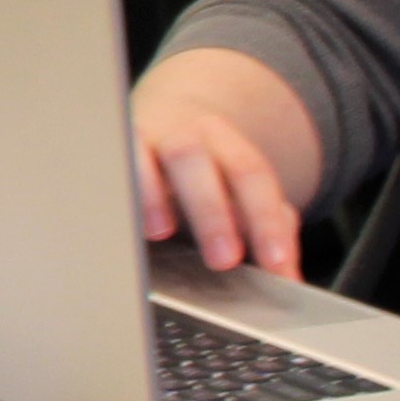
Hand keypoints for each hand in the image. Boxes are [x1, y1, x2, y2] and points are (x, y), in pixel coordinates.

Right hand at [132, 47, 322, 278]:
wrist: (162, 124)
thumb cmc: (205, 173)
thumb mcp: (241, 192)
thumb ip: (266, 226)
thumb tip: (287, 276)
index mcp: (226, 143)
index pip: (251, 175)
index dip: (265, 220)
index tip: (275, 264)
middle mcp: (185, 135)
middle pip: (198, 163)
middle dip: (212, 213)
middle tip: (224, 260)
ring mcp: (144, 141)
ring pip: (148, 159)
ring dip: (156, 198)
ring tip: (162, 233)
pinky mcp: (112, 154)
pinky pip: (112, 169)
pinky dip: (121, 194)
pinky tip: (126, 222)